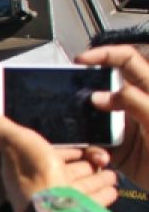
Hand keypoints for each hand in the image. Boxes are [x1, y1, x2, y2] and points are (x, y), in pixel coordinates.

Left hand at [0, 103, 117, 211]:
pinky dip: (102, 192)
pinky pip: (92, 200)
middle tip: (99, 157)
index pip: (45, 155)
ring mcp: (60, 199)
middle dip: (83, 162)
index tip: (80, 146)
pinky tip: (109, 188)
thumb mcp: (15, 140)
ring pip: (79, 184)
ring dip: (94, 176)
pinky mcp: (78, 211)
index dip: (63, 149)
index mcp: (23, 168)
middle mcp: (40, 184)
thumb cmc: (35, 176)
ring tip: (107, 172)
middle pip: (65, 170)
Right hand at [82, 44, 148, 178]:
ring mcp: (123, 128)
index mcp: (148, 92)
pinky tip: (96, 156)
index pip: (127, 61)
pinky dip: (90, 150)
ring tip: (81, 134)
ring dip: (85, 127)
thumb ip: (133, 102)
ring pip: (93, 119)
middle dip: (84, 93)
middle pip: (103, 89)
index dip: (104, 55)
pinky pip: (94, 145)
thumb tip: (98, 96)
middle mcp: (133, 107)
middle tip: (69, 99)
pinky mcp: (116, 150)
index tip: (81, 60)